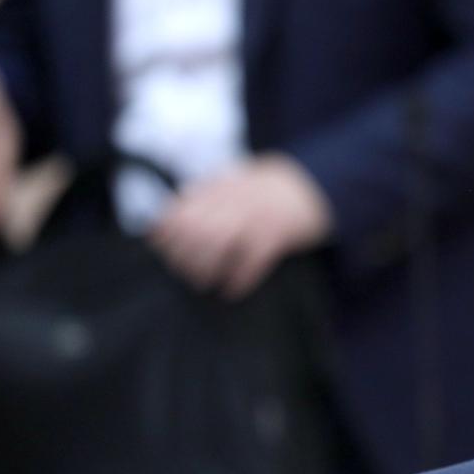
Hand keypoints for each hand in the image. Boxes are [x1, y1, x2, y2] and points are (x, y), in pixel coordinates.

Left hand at [150, 153, 331, 298]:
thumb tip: (160, 226)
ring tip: (203, 281)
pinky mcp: (278, 236)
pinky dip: (238, 279)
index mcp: (221, 187)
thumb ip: (199, 199)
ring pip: (218, 243)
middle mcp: (235, 200)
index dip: (166, 232)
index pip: (181, 209)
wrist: (312, 187)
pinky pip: (251, 262)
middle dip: (184, 255)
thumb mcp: (231, 184)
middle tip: (184, 271)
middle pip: (195, 229)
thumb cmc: (268, 190)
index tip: (162, 248)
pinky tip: (231, 289)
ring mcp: (257, 217)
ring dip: (205, 268)